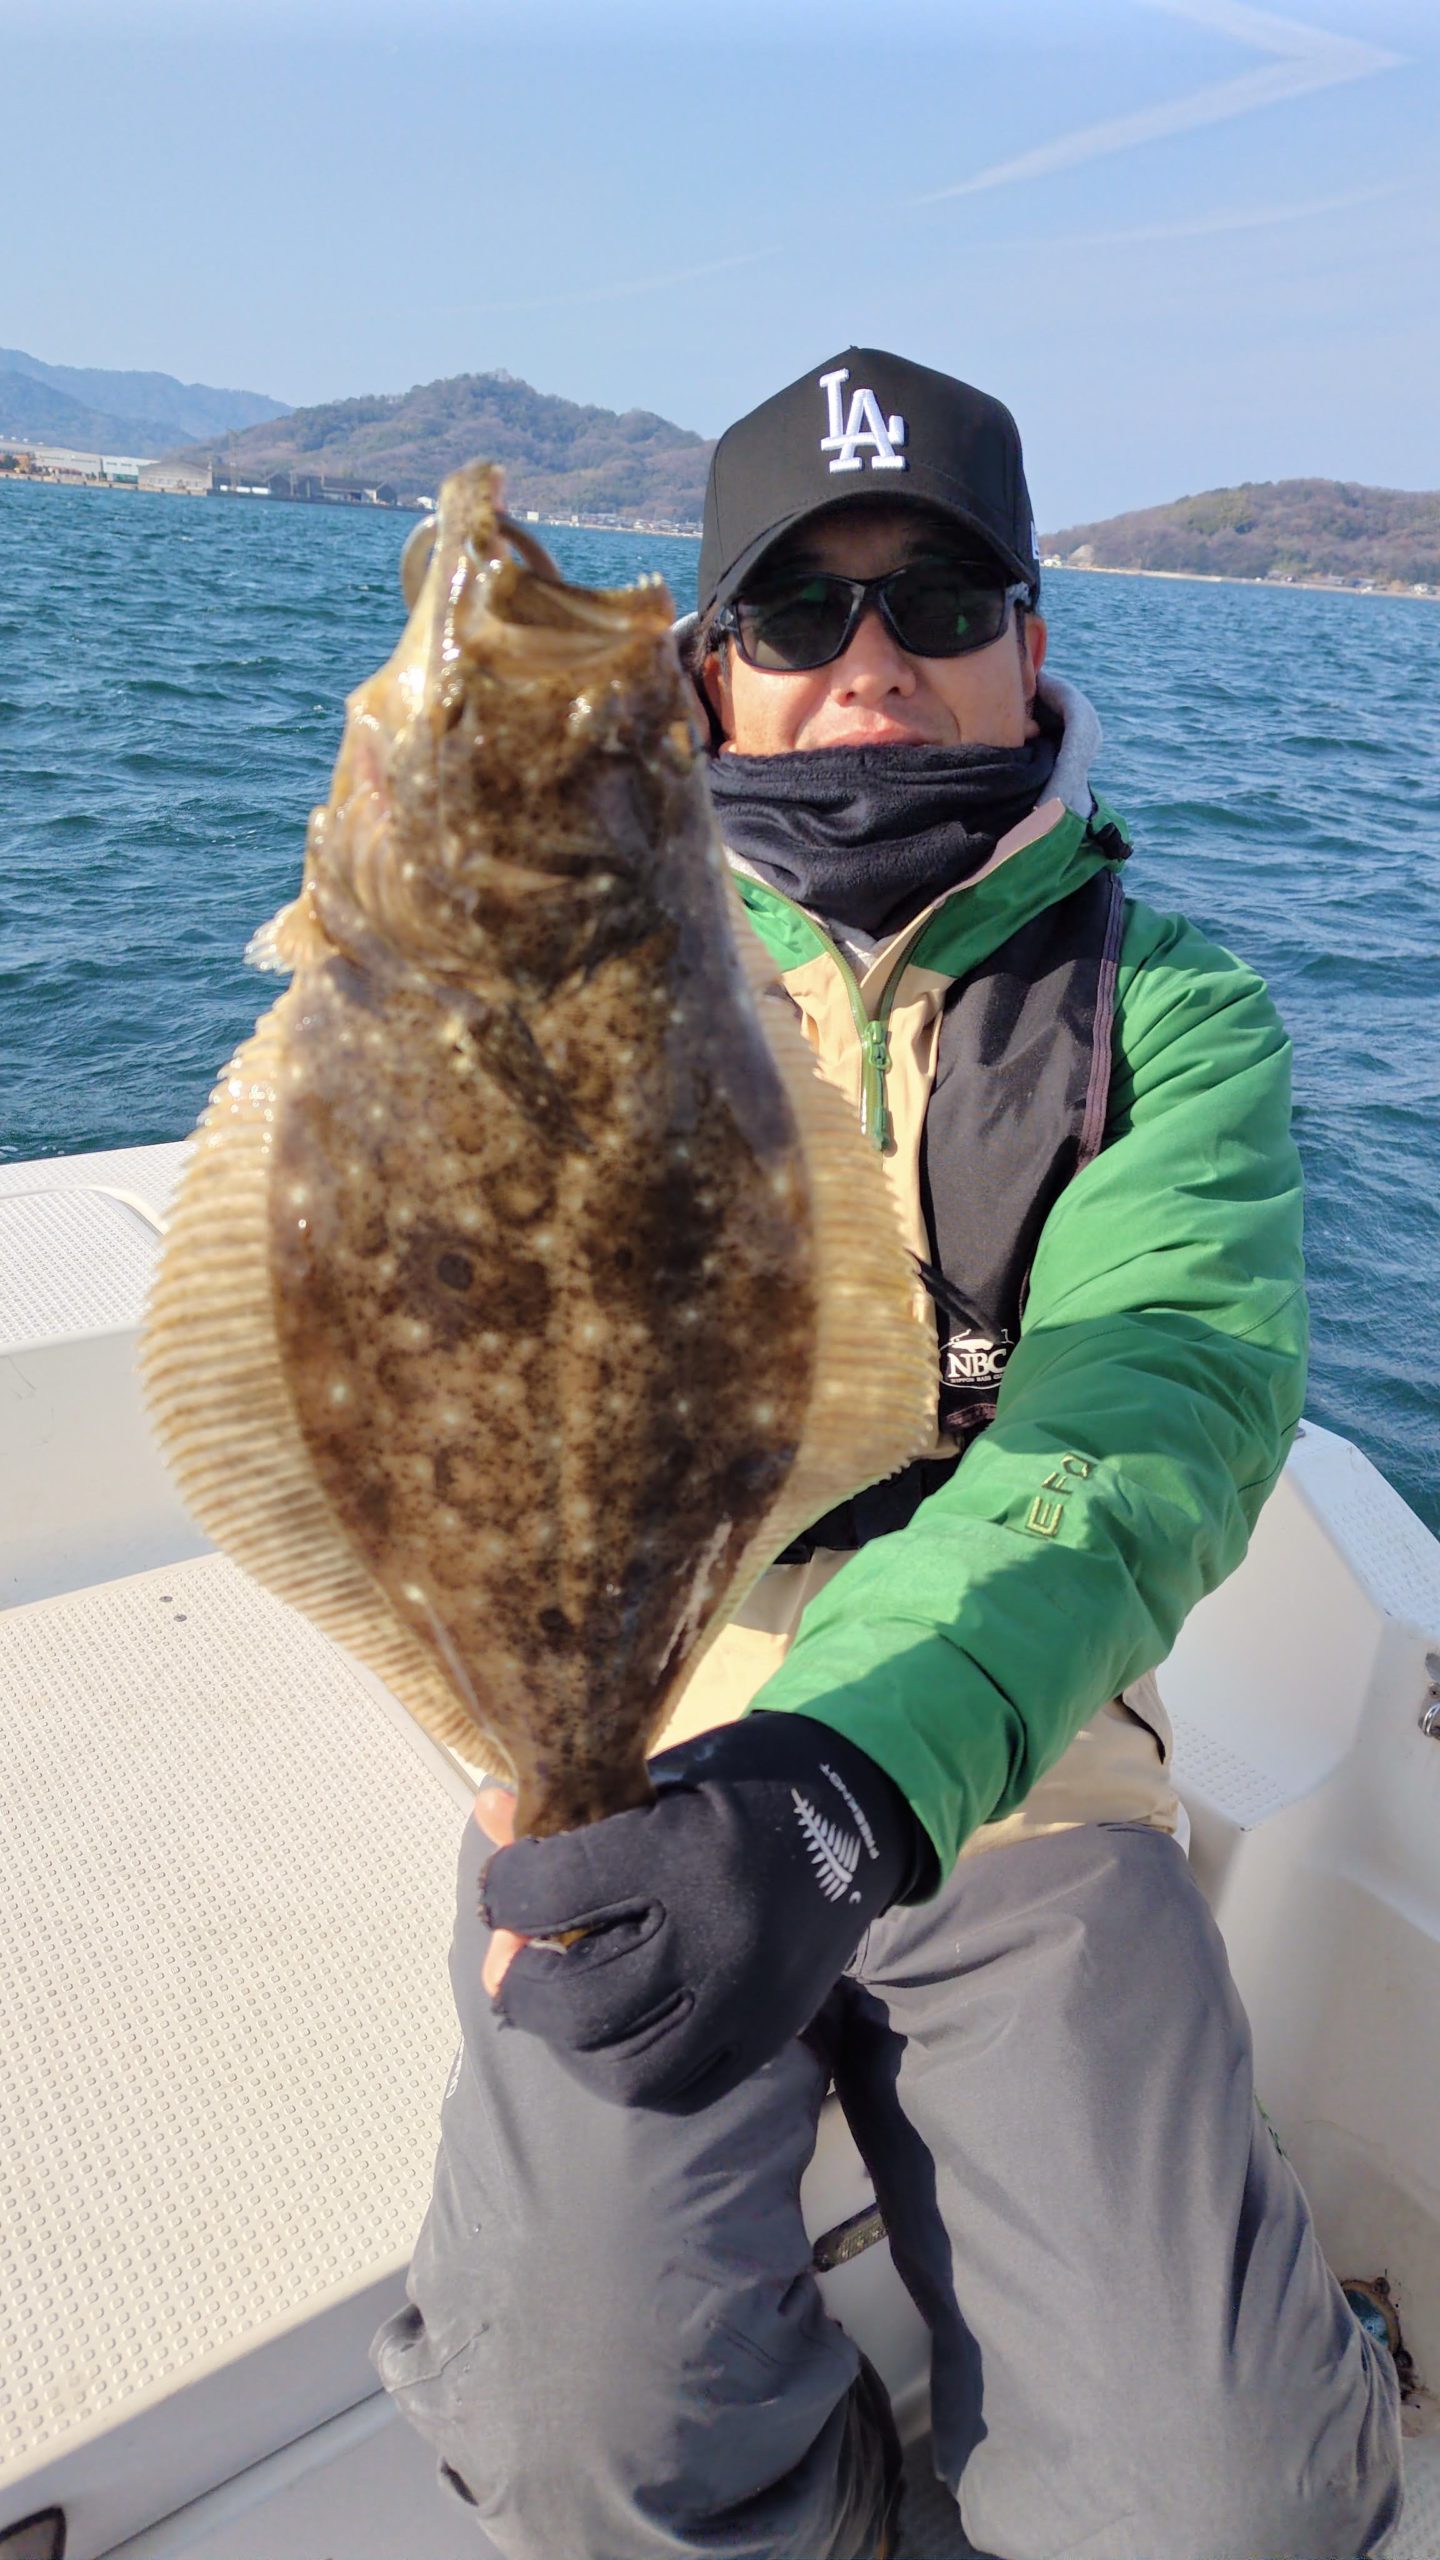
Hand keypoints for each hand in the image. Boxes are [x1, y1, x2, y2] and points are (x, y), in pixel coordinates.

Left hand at [479, 1714, 926, 2113]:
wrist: (859, 1813)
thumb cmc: (745, 1780)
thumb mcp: (661, 1774)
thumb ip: (577, 1806)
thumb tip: (486, 1814)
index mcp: (684, 1853)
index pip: (555, 1892)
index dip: (505, 1890)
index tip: (501, 1886)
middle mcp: (717, 1938)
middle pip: (578, 2002)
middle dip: (521, 1984)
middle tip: (513, 1960)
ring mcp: (746, 2001)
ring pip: (624, 2069)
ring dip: (570, 2040)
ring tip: (560, 2001)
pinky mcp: (768, 2036)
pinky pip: (678, 2088)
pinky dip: (630, 2067)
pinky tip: (614, 2027)